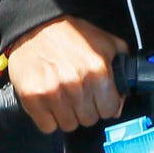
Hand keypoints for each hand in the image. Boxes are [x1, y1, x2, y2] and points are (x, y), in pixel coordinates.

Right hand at [4, 17, 128, 134]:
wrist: (36, 26)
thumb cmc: (71, 35)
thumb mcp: (106, 43)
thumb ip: (121, 70)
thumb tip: (119, 104)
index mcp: (98, 70)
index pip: (109, 110)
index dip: (104, 104)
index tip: (96, 97)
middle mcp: (76, 83)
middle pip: (89, 120)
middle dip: (85, 109)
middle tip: (77, 93)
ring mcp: (52, 92)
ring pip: (68, 125)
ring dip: (67, 114)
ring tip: (62, 94)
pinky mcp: (32, 98)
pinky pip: (47, 126)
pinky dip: (48, 117)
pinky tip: (49, 100)